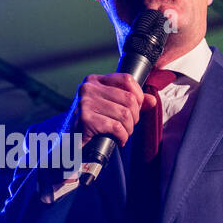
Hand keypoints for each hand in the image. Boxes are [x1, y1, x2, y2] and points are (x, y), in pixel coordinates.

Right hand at [42, 73, 158, 191]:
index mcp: (95, 81)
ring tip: (122, 133)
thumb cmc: (93, 123)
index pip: (127, 79)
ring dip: (129, 129)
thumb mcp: (112, 108)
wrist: (71, 142)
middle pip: (129, 99)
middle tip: (128, 126)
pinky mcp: (85, 119)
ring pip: (125, 114)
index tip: (136, 109)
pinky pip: (116, 127)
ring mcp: (85, 102)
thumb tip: (151, 100)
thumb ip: (133, 102)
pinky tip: (117, 139)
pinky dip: (122, 137)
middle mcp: (88, 88)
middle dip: (134, 117)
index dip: (139, 96)